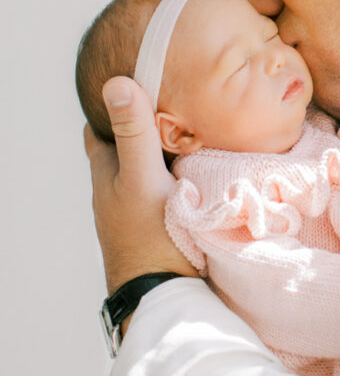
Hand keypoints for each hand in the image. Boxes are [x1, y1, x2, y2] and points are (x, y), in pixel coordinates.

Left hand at [84, 77, 198, 297]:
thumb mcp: (141, 177)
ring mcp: (138, 209)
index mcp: (105, 172)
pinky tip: (203, 169)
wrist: (165, 294)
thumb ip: (134, 132)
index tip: (137, 83)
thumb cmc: (148, 236)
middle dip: (143, 125)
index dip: (112, 105)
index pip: (99, 128)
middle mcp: (117, 189)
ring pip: (148, 169)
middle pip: (127, 147)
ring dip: (165, 152)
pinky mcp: (161, 224)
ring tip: (195, 128)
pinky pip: (168, 188)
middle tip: (174, 101)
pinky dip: (180, 175)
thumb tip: (116, 81)